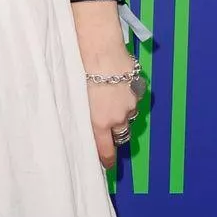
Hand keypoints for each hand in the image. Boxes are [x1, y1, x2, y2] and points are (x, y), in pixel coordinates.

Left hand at [76, 5, 139, 166]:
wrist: (99, 52)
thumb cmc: (81, 75)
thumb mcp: (77, 101)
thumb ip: (86, 116)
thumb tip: (90, 126)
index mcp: (100, 123)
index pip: (106, 149)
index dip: (107, 159)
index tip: (107, 165)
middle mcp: (118, 117)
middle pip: (121, 134)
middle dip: (115, 133)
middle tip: (107, 127)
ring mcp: (131, 103)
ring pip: (128, 114)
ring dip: (121, 111)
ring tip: (108, 97)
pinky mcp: (139, 88)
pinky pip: (134, 97)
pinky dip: (127, 95)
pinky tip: (117, 84)